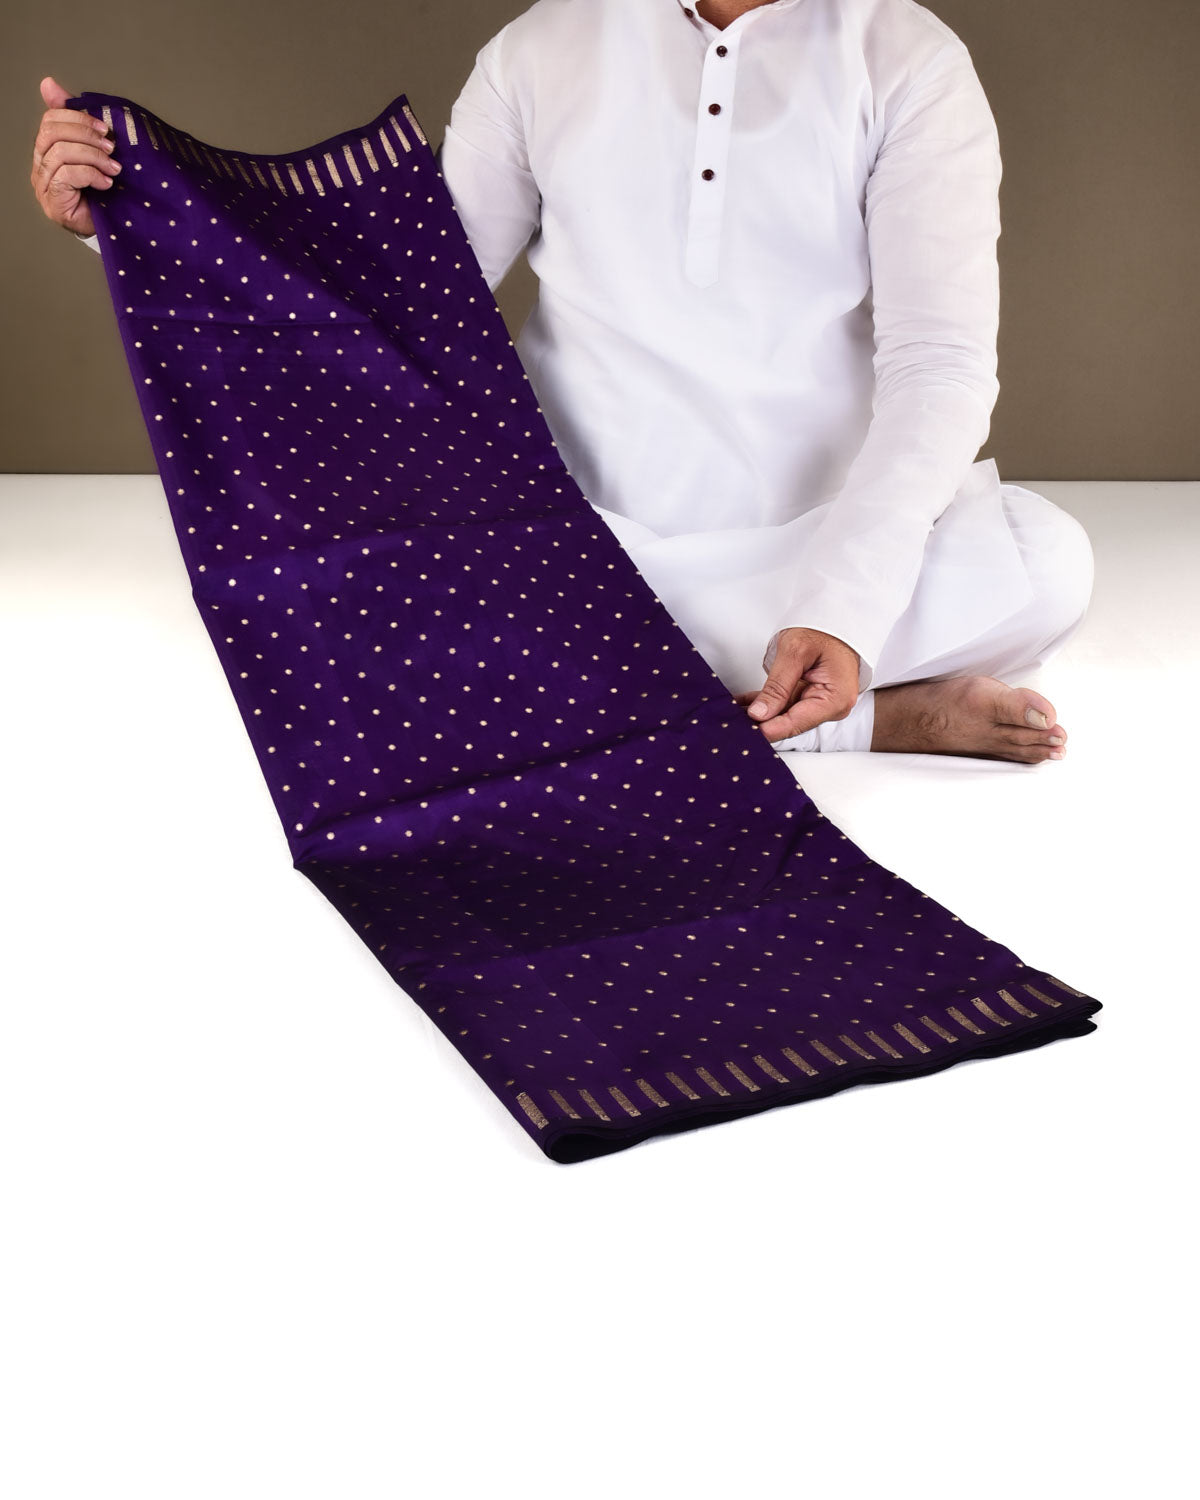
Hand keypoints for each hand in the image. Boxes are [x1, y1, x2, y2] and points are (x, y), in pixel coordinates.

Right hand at [30, 76, 118, 238]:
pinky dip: (90, 174)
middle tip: (111, 147)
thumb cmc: (103, 188)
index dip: (77, 118)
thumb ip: (76, 119)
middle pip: (52, 134)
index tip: (105, 128)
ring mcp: (44, 185)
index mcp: (47, 149)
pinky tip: (106, 183)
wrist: (114, 226)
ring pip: (60, 153)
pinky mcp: (53, 202)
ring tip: (113, 168)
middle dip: (85, 135)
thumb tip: (48, 83)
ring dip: (93, 157)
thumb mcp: (93, 148)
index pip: (50, 120)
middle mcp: (40, 165)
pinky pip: (66, 175)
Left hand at [734, 627, 859, 743]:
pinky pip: (782, 704)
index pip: (797, 722)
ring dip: (758, 713)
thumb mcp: (796, 652)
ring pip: (782, 715)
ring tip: (731, 712)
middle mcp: (830, 706)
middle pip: (790, 722)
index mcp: (835, 699)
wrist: (834, 619)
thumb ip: (777, 686)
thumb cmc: (823, 630)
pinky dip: (763, 703)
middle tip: (733, 722)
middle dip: (761, 722)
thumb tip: (760, 714)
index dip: (769, 729)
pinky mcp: (808, 697)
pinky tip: (740, 703)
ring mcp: (819, 703)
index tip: (748, 733)